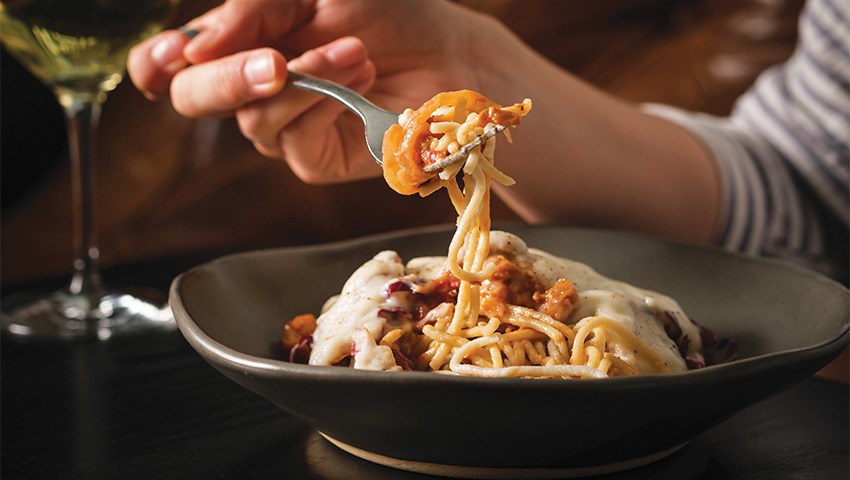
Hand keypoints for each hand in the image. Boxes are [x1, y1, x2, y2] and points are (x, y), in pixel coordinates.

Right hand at [128, 0, 498, 182]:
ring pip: (251, 119)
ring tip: (355, 52)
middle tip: (273, 61)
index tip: (167, 56)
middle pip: (192, 98)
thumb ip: (253, 11)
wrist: (445, 50)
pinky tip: (361, 79)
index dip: (152, 64)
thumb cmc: (385, 13)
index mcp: (239, 43)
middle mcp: (251, 88)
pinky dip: (325, 104)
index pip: (169, 64)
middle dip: (228, 78)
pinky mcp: (313, 158)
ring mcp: (281, 126)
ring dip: (303, 80)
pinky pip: (293, 139)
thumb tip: (194, 43)